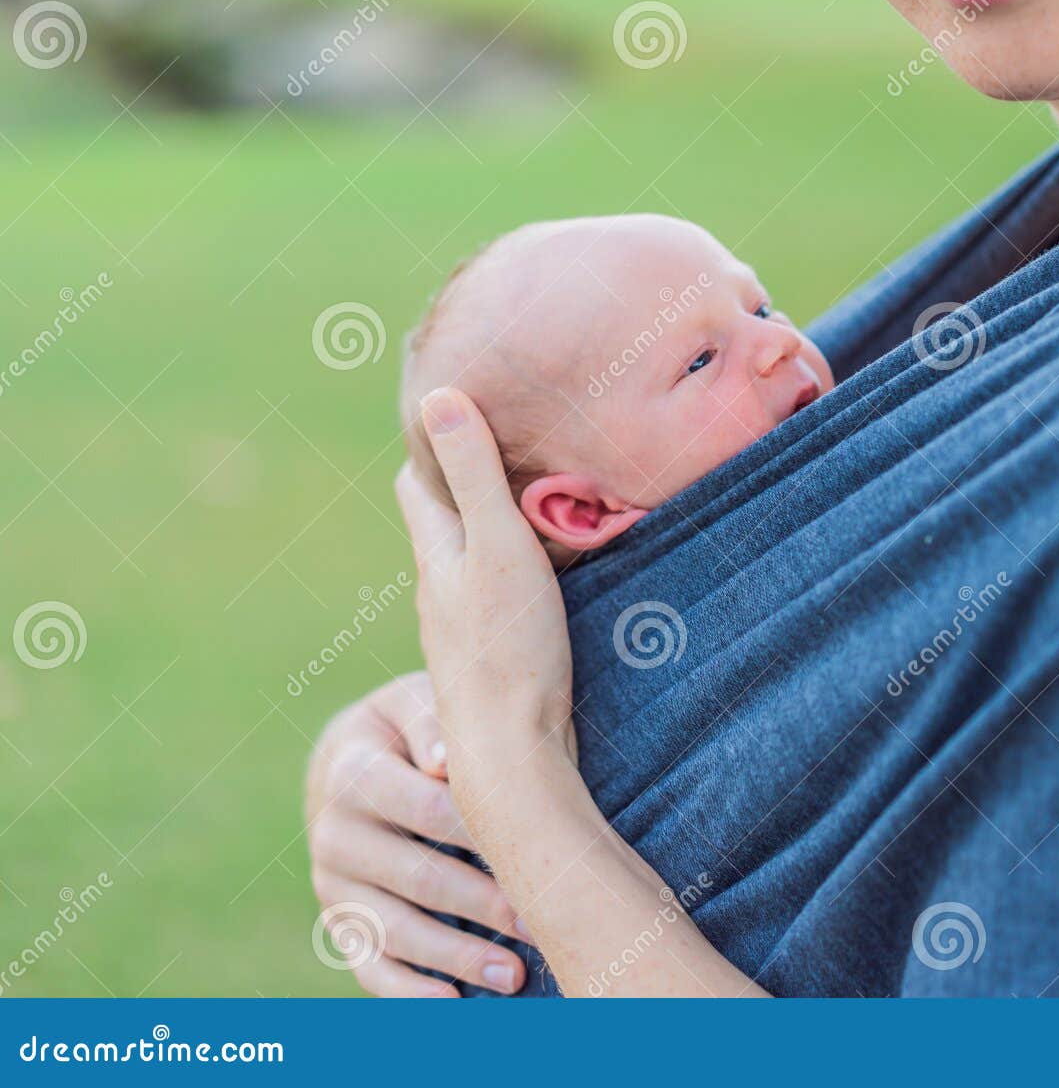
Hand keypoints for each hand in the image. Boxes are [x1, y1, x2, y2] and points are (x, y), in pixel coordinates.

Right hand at [304, 671, 531, 995]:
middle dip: (484, 904)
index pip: (424, 809)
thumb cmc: (407, 725)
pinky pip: (368, 964)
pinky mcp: (339, 919)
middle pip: (416, 878)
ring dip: (456, 957)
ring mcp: (331, 882)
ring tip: (514, 975)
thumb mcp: (415, 701)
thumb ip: (432, 722)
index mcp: (351, 771)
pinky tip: (453, 1003)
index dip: (480, 833)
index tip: (536, 853)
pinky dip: (406, 990)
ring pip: (395, 930)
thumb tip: (445, 760)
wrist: (354, 753)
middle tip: (540, 925)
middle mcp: (332, 832)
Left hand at [395, 388, 578, 820]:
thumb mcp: (497, 547)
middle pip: (444, 523)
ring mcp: (465, 631)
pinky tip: (546, 582)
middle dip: (466, 485)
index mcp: (437, 555)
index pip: (417, 482)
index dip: (434, 443)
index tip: (465, 410)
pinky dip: (515, 576)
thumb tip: (436, 394)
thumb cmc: (507, 650)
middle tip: (513, 449)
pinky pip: (499, 601)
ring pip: (473, 566)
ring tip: (538, 506)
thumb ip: (472, 476)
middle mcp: (440, 592)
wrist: (511, 759)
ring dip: (495, 534)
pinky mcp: (494, 663)